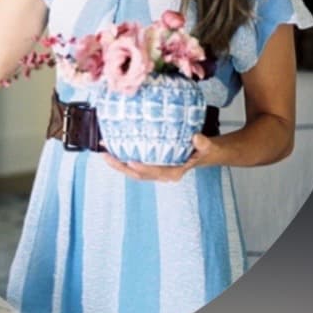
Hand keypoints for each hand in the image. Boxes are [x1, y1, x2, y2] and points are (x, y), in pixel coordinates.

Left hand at [98, 133, 217, 183]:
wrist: (205, 153)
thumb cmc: (205, 151)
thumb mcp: (208, 147)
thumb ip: (203, 143)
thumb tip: (196, 138)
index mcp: (174, 172)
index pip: (156, 172)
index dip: (142, 168)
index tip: (130, 160)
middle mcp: (162, 174)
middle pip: (138, 174)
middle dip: (121, 166)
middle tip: (107, 155)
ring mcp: (156, 170)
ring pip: (133, 171)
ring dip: (118, 163)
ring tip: (104, 152)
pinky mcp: (152, 164)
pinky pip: (135, 164)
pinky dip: (123, 157)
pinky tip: (113, 147)